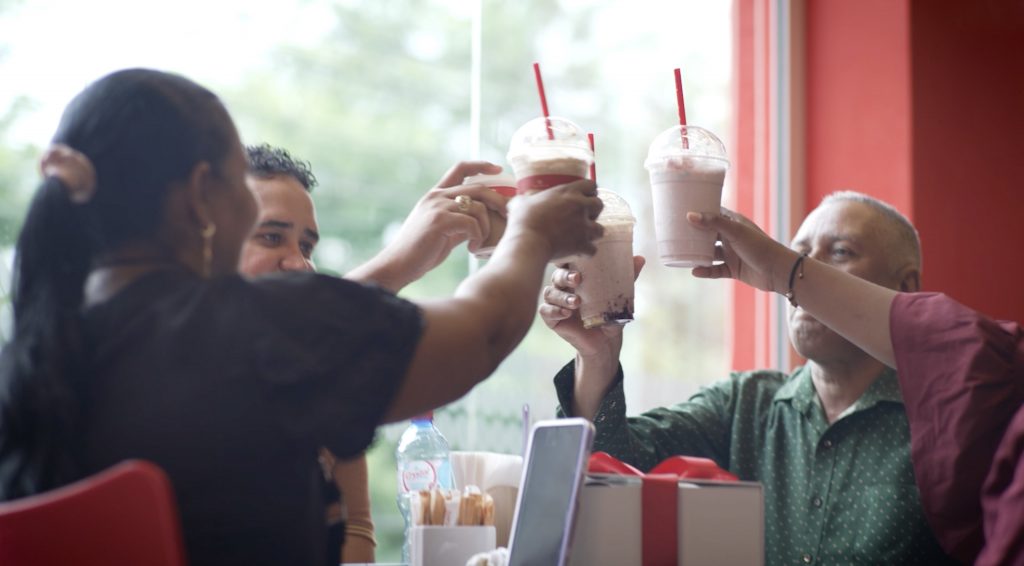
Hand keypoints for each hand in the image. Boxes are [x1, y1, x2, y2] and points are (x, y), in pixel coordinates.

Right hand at [370, 161, 510, 287]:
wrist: (400, 263)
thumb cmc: (421, 250)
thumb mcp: (443, 229)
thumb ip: (461, 220)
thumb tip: (483, 220)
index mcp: (436, 194)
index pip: (460, 168)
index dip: (481, 165)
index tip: (498, 168)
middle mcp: (437, 196)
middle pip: (478, 188)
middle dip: (498, 200)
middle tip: (506, 214)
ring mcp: (438, 207)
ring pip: (478, 207)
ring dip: (486, 226)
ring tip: (479, 241)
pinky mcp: (440, 221)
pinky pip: (472, 223)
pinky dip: (478, 236)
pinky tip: (471, 248)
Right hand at [505, 179, 603, 260]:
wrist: (528, 242)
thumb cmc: (523, 220)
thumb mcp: (520, 203)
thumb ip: (525, 200)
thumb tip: (518, 201)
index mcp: (568, 192)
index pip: (591, 184)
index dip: (590, 191)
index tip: (584, 196)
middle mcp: (580, 206)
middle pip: (599, 205)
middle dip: (594, 211)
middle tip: (583, 217)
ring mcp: (584, 226)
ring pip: (601, 229)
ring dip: (593, 233)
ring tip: (583, 236)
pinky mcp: (583, 244)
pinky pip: (593, 249)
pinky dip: (587, 252)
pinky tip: (579, 252)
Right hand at [539, 256, 645, 358]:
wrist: (605, 341)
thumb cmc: (609, 314)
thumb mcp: (620, 296)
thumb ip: (628, 277)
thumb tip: (640, 258)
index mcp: (576, 277)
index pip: (567, 263)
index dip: (567, 257)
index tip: (573, 256)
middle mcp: (563, 287)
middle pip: (557, 275)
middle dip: (565, 276)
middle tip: (578, 279)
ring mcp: (555, 302)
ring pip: (549, 292)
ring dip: (562, 296)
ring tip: (576, 303)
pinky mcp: (551, 319)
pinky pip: (545, 311)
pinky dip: (554, 310)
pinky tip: (566, 313)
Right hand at [688, 208, 793, 292]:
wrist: (778, 271)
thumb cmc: (760, 246)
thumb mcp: (735, 232)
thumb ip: (713, 223)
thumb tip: (690, 215)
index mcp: (734, 223)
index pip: (714, 213)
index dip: (701, 211)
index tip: (683, 210)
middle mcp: (732, 237)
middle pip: (709, 234)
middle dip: (695, 234)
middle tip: (676, 233)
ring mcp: (732, 254)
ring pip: (710, 253)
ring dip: (698, 254)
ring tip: (683, 253)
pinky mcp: (733, 270)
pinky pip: (715, 270)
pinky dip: (706, 271)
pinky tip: (695, 271)